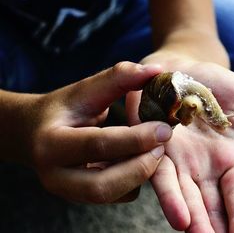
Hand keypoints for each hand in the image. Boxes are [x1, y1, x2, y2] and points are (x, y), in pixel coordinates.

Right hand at [25, 62, 172, 202]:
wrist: (34, 133)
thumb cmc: (64, 108)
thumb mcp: (86, 89)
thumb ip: (120, 77)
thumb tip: (157, 70)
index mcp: (52, 142)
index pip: (98, 145)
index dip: (136, 138)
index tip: (165, 128)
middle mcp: (54, 175)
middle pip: (103, 184)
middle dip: (140, 166)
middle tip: (162, 145)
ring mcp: (67, 191)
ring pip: (112, 195)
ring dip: (140, 174)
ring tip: (154, 150)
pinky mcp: (82, 198)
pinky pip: (117, 197)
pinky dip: (135, 180)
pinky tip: (138, 158)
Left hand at [126, 60, 233, 231]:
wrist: (177, 69)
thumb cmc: (213, 84)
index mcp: (231, 160)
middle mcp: (205, 169)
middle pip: (214, 208)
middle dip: (218, 231)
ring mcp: (180, 164)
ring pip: (189, 201)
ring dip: (195, 223)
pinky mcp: (156, 153)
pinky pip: (164, 178)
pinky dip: (171, 198)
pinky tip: (180, 218)